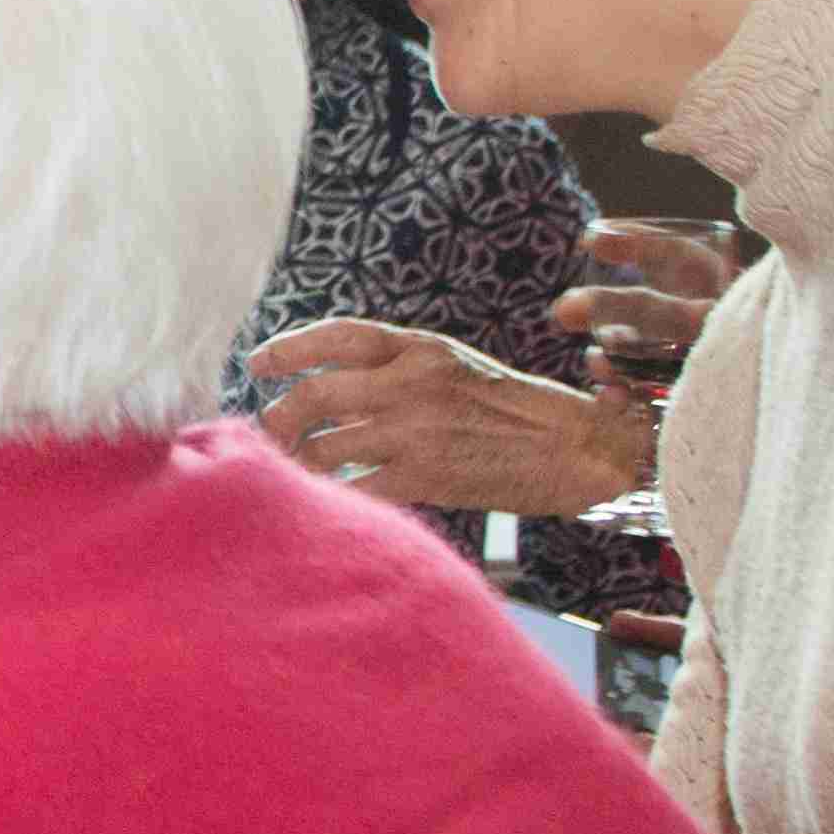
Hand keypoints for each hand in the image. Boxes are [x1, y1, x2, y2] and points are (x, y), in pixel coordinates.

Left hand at [242, 319, 649, 518]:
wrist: (574, 448)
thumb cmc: (510, 407)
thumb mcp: (454, 365)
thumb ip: (394, 366)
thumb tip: (322, 382)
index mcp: (420, 348)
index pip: (337, 336)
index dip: (289, 349)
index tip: (259, 365)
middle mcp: (412, 383)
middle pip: (314, 395)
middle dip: (280, 417)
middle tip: (271, 430)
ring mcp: (416, 431)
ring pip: (323, 447)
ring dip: (300, 460)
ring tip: (297, 467)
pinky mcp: (424, 477)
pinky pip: (353, 488)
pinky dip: (334, 493)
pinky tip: (330, 496)